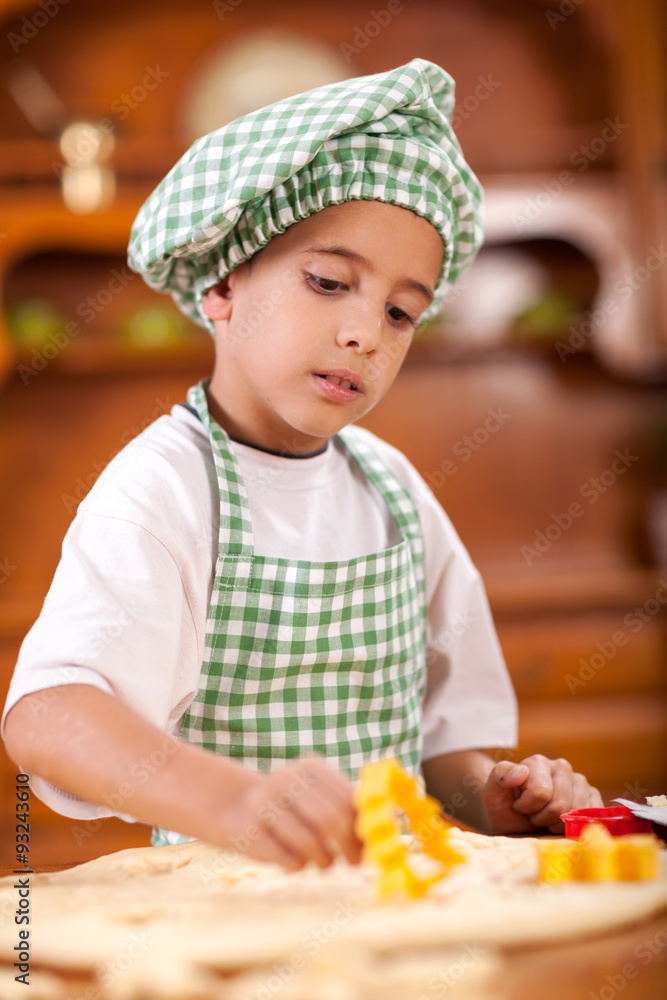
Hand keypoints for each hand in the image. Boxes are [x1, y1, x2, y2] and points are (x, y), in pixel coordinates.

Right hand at [218, 756, 362, 870]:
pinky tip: (298, 861)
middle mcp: (285, 780)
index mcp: (309, 768)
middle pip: (329, 818)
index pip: (345, 799)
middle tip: (356, 862)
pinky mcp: (250, 832)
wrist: (238, 807)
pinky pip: (287, 859)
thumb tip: (384, 825)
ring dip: (324, 860)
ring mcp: (265, 804)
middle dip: (348, 846)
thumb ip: (346, 807)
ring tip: (325, 863)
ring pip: (308, 842)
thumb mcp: (317, 796)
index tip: (369, 847)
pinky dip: (299, 866)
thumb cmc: (292, 807)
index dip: (360, 827)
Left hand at [483, 755, 602, 833]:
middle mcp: (561, 767)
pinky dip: (577, 825)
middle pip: (560, 805)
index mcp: (538, 762)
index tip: (519, 806)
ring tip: (546, 817)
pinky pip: (593, 814)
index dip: (528, 808)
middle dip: (543, 817)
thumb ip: (500, 777)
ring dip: (558, 824)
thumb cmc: (502, 805)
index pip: (541, 793)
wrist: (513, 820)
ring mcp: (579, 781)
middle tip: (533, 815)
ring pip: (577, 812)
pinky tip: (563, 821)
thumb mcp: (492, 792)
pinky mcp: (592, 797)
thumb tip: (522, 771)